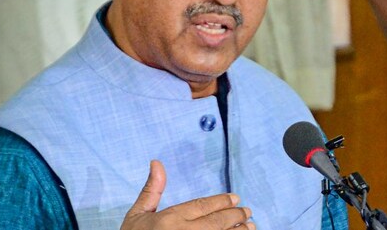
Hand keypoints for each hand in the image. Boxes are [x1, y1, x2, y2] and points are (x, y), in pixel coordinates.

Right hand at [121, 160, 254, 229]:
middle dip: (235, 215)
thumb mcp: (136, 215)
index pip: (202, 206)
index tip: (236, 198)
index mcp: (168, 220)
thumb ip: (151, 190)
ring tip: (250, 226)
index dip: (222, 201)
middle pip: (216, 222)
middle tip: (247, 211)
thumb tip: (157, 162)